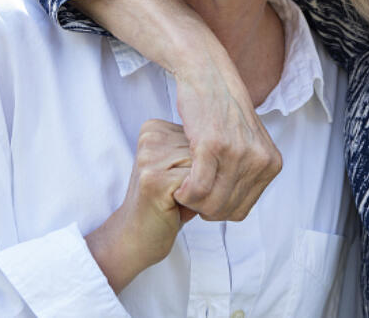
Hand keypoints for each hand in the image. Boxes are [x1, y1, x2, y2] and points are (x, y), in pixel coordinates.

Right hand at [72, 0, 283, 221]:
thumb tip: (238, 208)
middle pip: (226, 211)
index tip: (204, 197)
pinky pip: (196, 190)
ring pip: (210, 204)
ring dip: (191, 202)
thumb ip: (250, 173)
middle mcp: (260, 160)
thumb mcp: (250, 144)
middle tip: (189, 193)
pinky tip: (178, 183)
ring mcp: (237, 153)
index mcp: (271, 163)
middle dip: (204, 209)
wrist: (210, 76)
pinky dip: (184, 193)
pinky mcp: (213, 145)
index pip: (242, 211)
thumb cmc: (223, 112)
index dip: (218, 210)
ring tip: (183, 187)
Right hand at [86, 119, 196, 292]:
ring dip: (200, 190)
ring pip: (204, 166)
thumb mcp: (182, 170)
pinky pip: (198, 184)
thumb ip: (198, 151)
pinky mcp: (154, 179)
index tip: (178, 181)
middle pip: (204, 151)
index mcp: (155, 129)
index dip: (201, 166)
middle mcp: (150, 137)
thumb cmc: (166, 205)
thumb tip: (233, 141)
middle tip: (177, 195)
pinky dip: (195, 201)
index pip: (201, 137)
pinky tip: (172, 208)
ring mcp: (150, 157)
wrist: (136, 238)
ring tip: (174, 200)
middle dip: (202, 178)